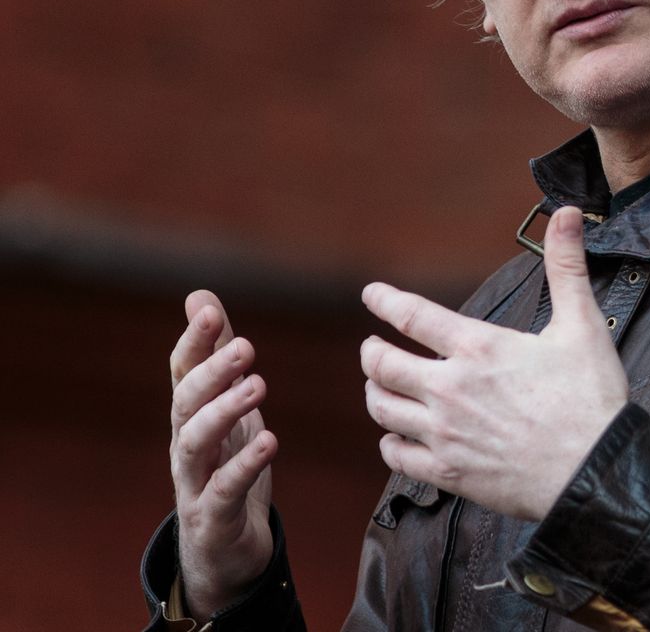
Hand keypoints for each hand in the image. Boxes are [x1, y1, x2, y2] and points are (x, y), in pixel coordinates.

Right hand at [168, 290, 277, 617]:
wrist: (222, 550)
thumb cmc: (224, 466)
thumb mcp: (225, 406)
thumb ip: (214, 354)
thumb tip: (199, 296)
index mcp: (191, 415)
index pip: (182, 371)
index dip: (193, 340)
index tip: (209, 309)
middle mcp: (186, 444)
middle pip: (185, 402)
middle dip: (211, 371)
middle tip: (246, 346)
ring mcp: (194, 481)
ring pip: (196, 442)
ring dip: (224, 411)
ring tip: (258, 385)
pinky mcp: (213, 516)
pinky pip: (224, 489)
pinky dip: (244, 465)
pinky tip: (270, 442)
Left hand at [361, 206, 629, 520]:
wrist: (594, 471)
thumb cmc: (592, 399)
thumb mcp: (583, 325)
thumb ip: (567, 267)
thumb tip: (569, 214)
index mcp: (479, 348)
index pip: (412, 315)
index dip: (385, 300)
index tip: (371, 294)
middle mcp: (450, 388)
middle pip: (382, 365)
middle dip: (371, 351)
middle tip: (371, 347)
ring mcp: (444, 433)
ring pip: (382, 409)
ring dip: (375, 393)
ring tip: (379, 386)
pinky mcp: (447, 471)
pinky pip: (395, 455)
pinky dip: (389, 442)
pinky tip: (396, 436)